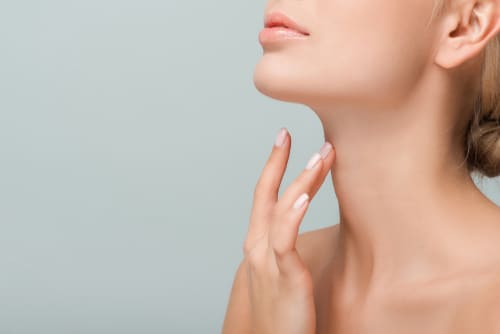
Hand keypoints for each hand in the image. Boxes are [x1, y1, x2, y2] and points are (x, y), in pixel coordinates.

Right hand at [243, 128, 334, 333]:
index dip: (272, 167)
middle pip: (264, 194)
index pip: (263, 197)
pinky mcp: (283, 277)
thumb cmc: (283, 313)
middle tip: (293, 134)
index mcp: (258, 246)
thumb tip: (302, 230)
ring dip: (301, 179)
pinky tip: (305, 194)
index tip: (284, 141)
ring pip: (279, 210)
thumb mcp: (283, 275)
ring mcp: (267, 262)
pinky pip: (285, 240)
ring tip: (322, 155)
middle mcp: (257, 248)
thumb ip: (288, 251)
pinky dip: (292, 214)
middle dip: (279, 161)